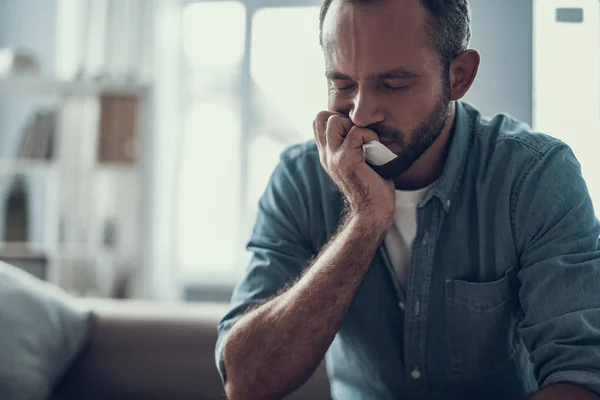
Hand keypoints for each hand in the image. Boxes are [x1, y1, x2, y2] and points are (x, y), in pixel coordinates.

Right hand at [313, 111, 394, 225]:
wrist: (374, 209)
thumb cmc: (373, 183)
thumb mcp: (358, 158)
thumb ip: (352, 142)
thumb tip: (363, 122)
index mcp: (326, 153)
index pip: (318, 121)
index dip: (337, 118)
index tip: (355, 132)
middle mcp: (325, 154)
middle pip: (321, 116)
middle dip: (343, 118)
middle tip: (359, 136)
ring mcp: (332, 157)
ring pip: (334, 120)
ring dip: (355, 126)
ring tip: (366, 142)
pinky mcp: (345, 160)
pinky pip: (356, 132)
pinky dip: (370, 136)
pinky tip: (375, 150)